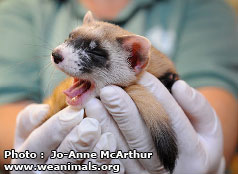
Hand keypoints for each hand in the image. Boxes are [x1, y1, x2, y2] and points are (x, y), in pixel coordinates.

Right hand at [11, 104, 122, 173]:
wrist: (51, 160)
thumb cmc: (42, 140)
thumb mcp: (28, 129)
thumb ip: (30, 118)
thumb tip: (44, 110)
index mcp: (27, 159)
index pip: (37, 146)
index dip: (56, 128)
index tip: (76, 111)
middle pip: (59, 165)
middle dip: (77, 144)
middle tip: (92, 126)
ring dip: (96, 158)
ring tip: (108, 138)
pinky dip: (108, 171)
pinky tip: (118, 159)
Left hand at [94, 72, 223, 173]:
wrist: (189, 170)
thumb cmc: (199, 142)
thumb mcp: (209, 125)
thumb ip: (198, 106)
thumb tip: (179, 86)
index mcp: (192, 156)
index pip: (172, 122)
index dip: (156, 96)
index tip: (141, 75)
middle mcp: (167, 170)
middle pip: (142, 141)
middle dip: (124, 113)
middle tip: (109, 90)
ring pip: (122, 152)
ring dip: (106, 126)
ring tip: (93, 103)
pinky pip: (112, 161)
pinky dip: (99, 141)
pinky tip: (89, 121)